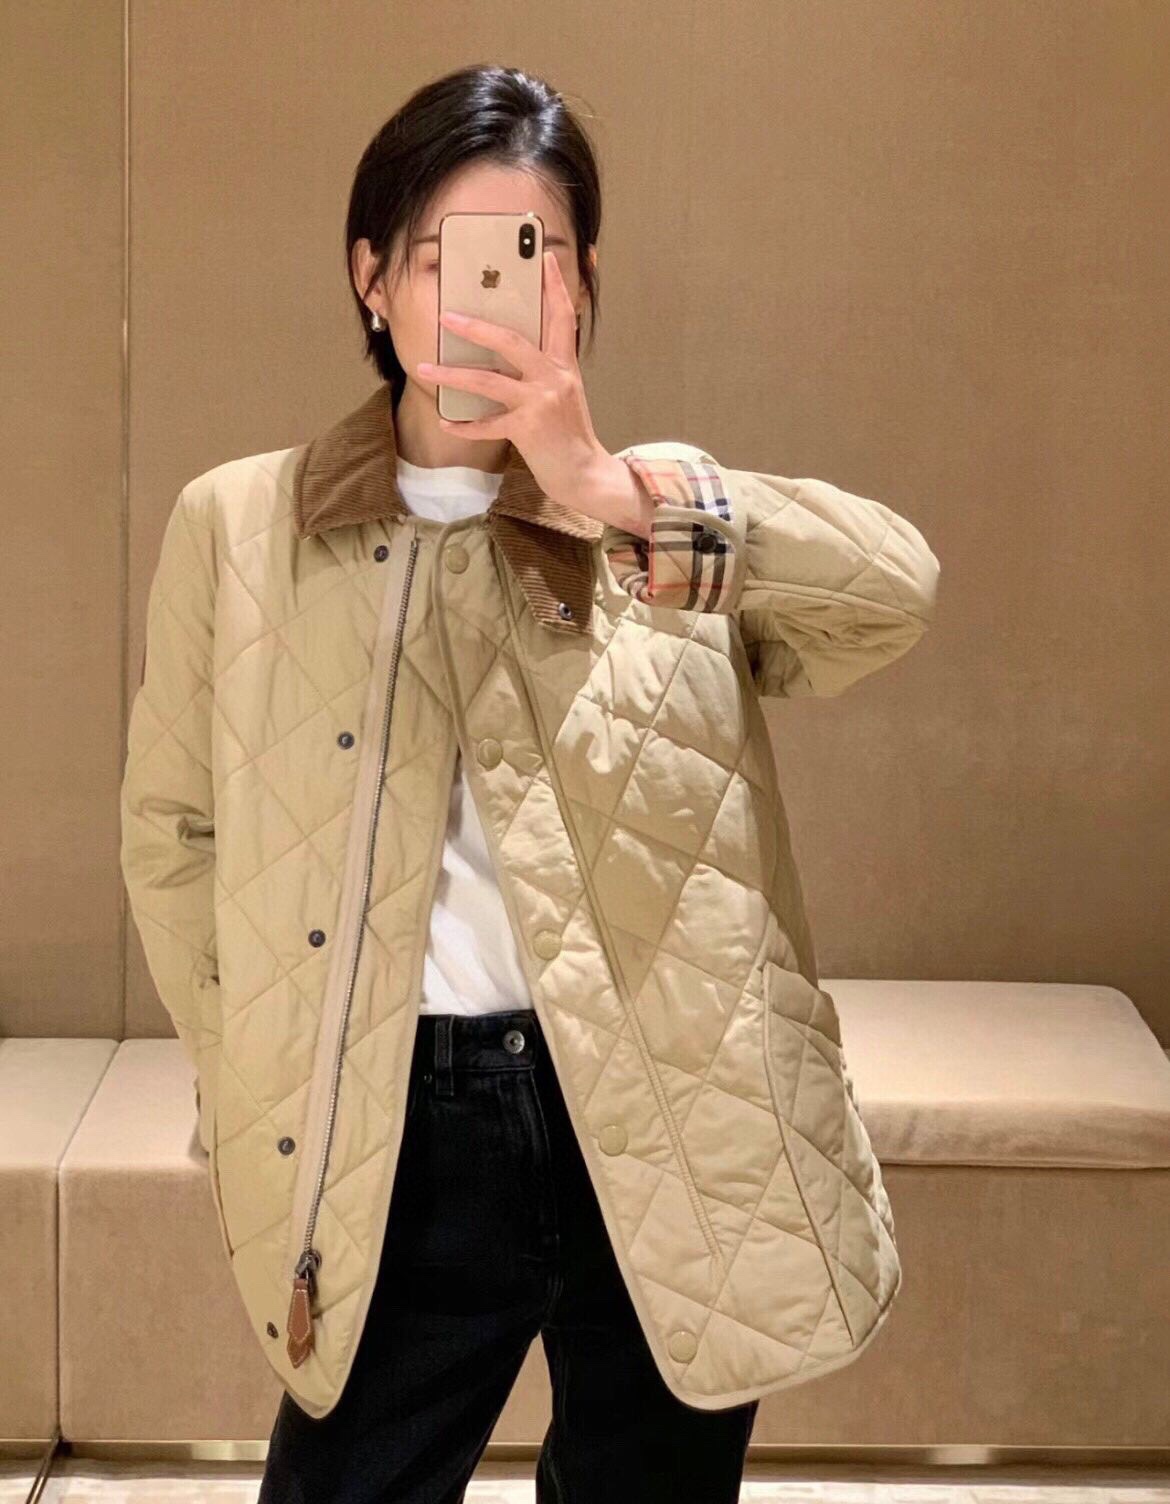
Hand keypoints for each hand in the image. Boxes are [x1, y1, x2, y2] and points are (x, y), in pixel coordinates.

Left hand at [416, 250, 621, 522]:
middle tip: (447, 316)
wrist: (586, 475)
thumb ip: (545, 372)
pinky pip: (486, 424)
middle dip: (475, 327)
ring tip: (423, 370)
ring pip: (487, 381)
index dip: (554, 286)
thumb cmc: (570, 436)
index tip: (545, 258)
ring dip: (451, 375)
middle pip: (511, 342)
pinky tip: (445, 421)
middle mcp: (554, 378)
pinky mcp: (528, 430)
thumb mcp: (565, 395)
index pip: (562, 317)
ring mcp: (541, 403)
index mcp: (565, 366)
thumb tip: (513, 354)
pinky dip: (464, 425)